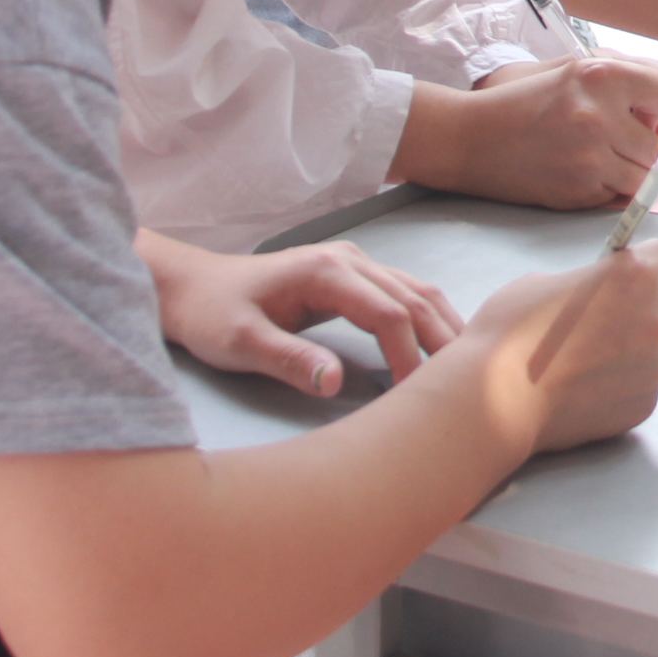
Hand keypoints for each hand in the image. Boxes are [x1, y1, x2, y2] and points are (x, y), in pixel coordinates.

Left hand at [139, 232, 462, 397]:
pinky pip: (403, 293)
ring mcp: (352, 263)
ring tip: (467, 368)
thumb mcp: (240, 344)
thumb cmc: (211, 315)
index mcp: (325, 272)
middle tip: (467, 386)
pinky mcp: (351, 274)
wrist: (190, 286)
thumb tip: (336, 383)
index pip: (388, 314)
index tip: (416, 397)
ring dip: (443, 327)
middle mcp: (347, 259)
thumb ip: (289, 360)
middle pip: (414, 298)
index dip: (409, 356)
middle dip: (442, 341)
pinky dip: (428, 319)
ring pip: (416, 291)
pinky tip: (441, 345)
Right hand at [402, 56, 657, 207]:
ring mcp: (590, 152)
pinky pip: (621, 195)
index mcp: (601, 72)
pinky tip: (578, 173)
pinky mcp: (580, 187)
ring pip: (645, 173)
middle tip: (615, 144)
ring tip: (592, 158)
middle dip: (645, 148)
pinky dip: (609, 190)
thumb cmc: (524, 103)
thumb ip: (627, 87)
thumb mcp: (575, 74)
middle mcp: (599, 110)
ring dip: (629, 172)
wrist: (470, 137)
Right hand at [453, 243, 657, 452]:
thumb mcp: (546, 282)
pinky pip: (643, 385)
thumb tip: (597, 297)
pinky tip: (585, 389)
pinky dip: (623, 383)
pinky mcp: (645, 404)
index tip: (634, 276)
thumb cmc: (510, 331)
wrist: (496, 399)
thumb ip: (589, 283)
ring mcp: (655, 366)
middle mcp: (657, 318)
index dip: (651, 265)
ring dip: (639, 348)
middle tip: (629, 314)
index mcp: (635, 275)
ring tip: (589, 362)